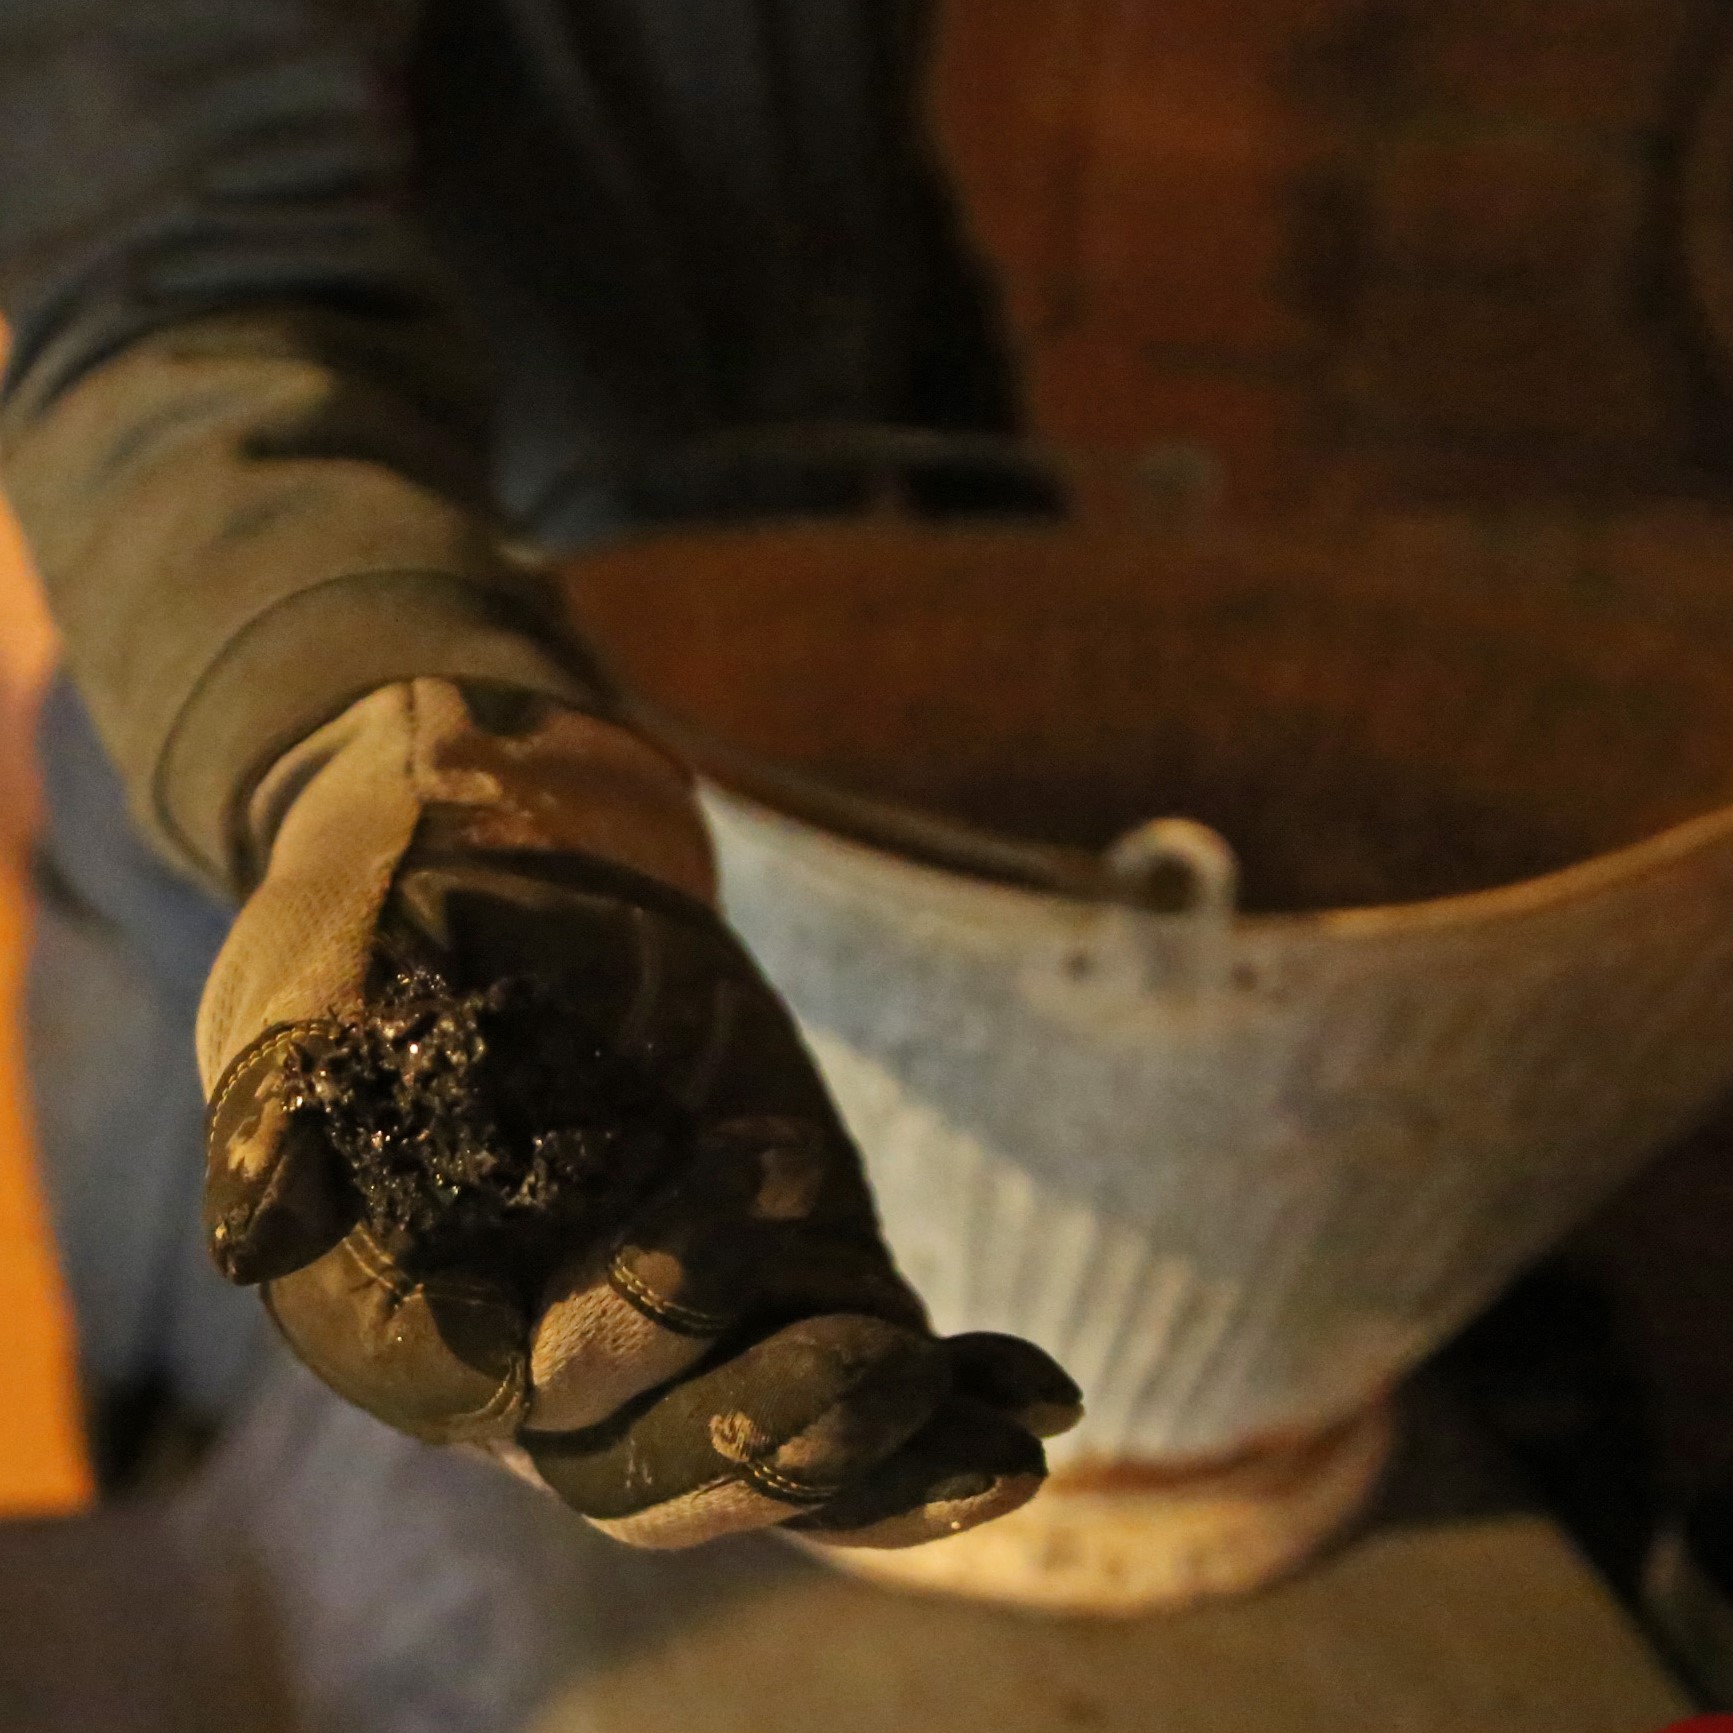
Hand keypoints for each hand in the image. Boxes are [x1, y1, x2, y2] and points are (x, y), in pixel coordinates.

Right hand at [198, 679, 1079, 1547]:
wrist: (523, 855)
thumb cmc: (400, 897)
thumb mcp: (321, 956)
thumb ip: (287, 1083)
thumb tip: (259, 1227)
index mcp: (400, 1291)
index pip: (467, 1382)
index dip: (562, 1354)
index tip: (644, 1268)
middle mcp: (537, 1341)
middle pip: (636, 1460)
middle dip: (758, 1434)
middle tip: (875, 1357)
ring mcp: (673, 1324)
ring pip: (765, 1451)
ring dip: (882, 1460)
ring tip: (1003, 1446)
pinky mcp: (777, 1275)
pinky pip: (857, 1380)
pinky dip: (947, 1403)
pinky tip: (1031, 1392)